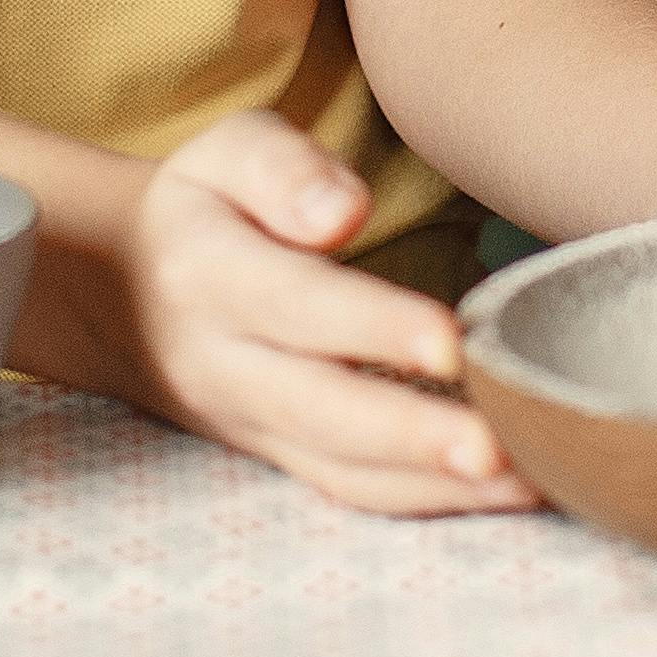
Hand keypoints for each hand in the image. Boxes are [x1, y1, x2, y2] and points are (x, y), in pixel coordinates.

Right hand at [120, 109, 533, 516]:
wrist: (123, 294)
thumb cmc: (207, 205)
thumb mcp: (224, 154)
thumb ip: (281, 168)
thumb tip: (342, 212)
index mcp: (207, 273)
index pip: (294, 303)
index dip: (371, 326)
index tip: (448, 340)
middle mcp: (224, 365)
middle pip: (319, 410)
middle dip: (410, 435)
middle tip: (498, 447)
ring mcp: (252, 425)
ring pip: (341, 469)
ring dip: (435, 484)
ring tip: (533, 480)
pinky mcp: (283, 460)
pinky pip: (354, 490)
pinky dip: (432, 502)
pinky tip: (511, 490)